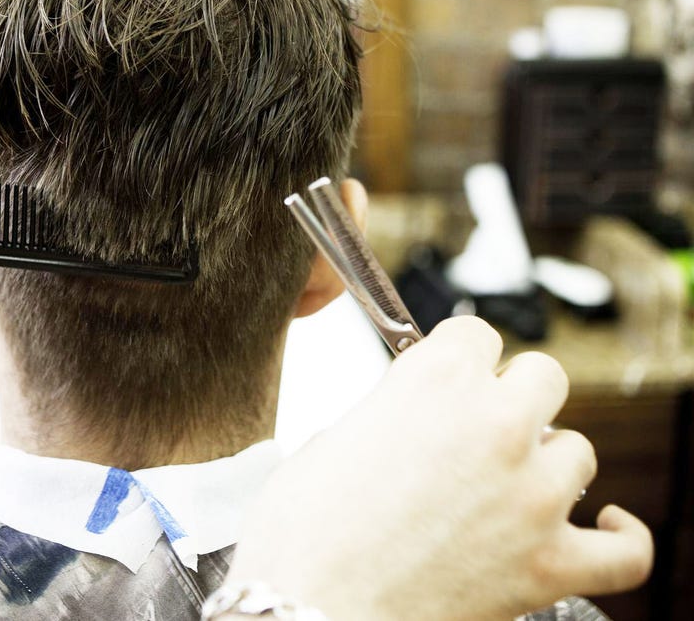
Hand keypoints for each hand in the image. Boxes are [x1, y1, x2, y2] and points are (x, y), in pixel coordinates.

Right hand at [227, 316, 652, 620]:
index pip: (477, 334)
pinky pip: (624, 550)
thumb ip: (389, 413)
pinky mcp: (551, 564)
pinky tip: (602, 523)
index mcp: (434, 379)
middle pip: (543, 375)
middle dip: (513, 396)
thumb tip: (411, 424)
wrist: (310, 605)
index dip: (460, 358)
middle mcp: (494, 424)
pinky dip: (620, 537)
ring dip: (547, 462)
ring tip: (513, 484)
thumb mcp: (333, 436)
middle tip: (481, 426)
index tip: (452, 376)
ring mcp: (531, 495)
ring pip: (578, 451)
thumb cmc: (304, 530)